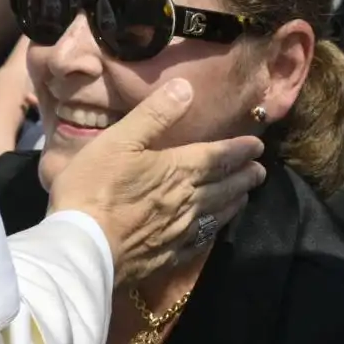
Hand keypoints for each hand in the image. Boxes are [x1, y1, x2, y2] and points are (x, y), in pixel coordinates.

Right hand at [46, 79, 266, 284]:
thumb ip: (154, 114)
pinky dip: (212, 231)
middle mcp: (186, 200)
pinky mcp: (166, 256)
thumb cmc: (93, 186)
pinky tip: (212, 231)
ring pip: (216, 213)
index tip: (257, 145)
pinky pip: (199, 242)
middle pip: (222, 186)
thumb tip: (186, 88)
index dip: (239, 150)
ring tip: (246, 195)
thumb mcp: (119, 140)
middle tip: (260, 170)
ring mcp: (178, 231)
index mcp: (176, 169)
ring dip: (234, 201)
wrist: (83, 245)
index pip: (217, 156)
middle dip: (243, 176)